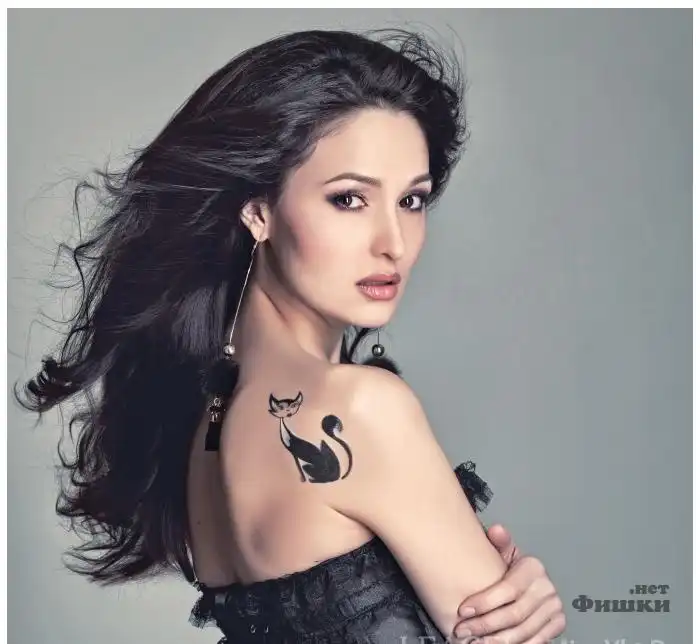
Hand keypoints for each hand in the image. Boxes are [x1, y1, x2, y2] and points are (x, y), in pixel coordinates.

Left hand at [452, 524, 565, 643]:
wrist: (532, 580)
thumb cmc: (512, 568)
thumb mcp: (505, 552)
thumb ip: (499, 543)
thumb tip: (496, 530)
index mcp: (534, 568)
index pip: (507, 590)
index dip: (483, 603)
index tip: (463, 611)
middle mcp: (547, 588)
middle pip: (514, 614)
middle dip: (484, 625)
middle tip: (463, 630)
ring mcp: (554, 608)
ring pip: (523, 632)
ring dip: (496, 640)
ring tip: (475, 642)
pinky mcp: (557, 624)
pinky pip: (534, 641)